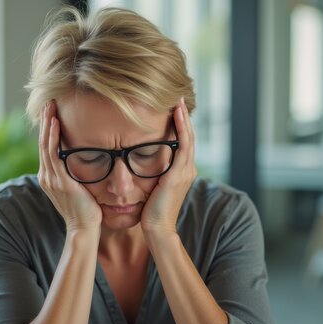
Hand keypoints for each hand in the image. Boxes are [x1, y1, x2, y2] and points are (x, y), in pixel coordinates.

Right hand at [37, 101, 102, 232]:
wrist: (84, 229)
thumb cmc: (86, 211)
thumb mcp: (79, 189)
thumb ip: (76, 175)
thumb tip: (86, 161)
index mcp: (49, 177)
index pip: (46, 147)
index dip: (48, 129)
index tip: (52, 111)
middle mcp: (46, 176)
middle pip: (42, 142)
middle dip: (45, 120)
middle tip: (48, 101)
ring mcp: (51, 178)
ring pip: (46, 144)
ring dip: (48, 123)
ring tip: (50, 105)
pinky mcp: (59, 180)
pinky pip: (53, 153)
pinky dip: (53, 136)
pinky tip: (56, 123)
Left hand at [140, 98, 196, 233]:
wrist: (156, 228)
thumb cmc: (150, 211)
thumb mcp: (151, 187)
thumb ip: (149, 173)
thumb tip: (134, 161)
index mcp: (181, 170)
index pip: (182, 141)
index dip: (179, 123)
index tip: (172, 106)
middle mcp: (187, 168)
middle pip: (188, 135)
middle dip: (183, 115)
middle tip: (178, 95)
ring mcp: (185, 170)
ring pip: (188, 136)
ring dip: (183, 117)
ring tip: (179, 100)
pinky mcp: (180, 173)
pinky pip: (183, 144)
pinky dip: (181, 127)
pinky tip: (177, 114)